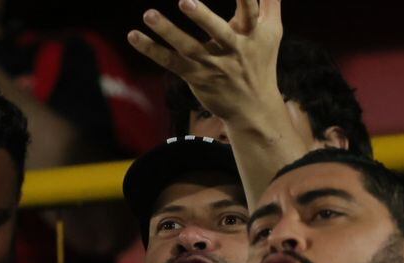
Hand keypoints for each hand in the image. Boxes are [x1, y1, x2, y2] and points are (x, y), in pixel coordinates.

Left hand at [128, 0, 283, 127]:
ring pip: (188, 47)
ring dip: (168, 31)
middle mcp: (232, 51)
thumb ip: (270, 4)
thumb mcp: (271, 33)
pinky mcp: (195, 77)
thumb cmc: (261, 63)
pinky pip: (170, 62)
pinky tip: (132, 36)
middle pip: (219, 32)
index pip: (249, 11)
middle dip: (203, 17)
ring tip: (148, 14)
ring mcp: (212, 65)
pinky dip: (151, 50)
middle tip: (185, 1)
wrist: (253, 109)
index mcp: (251, 35)